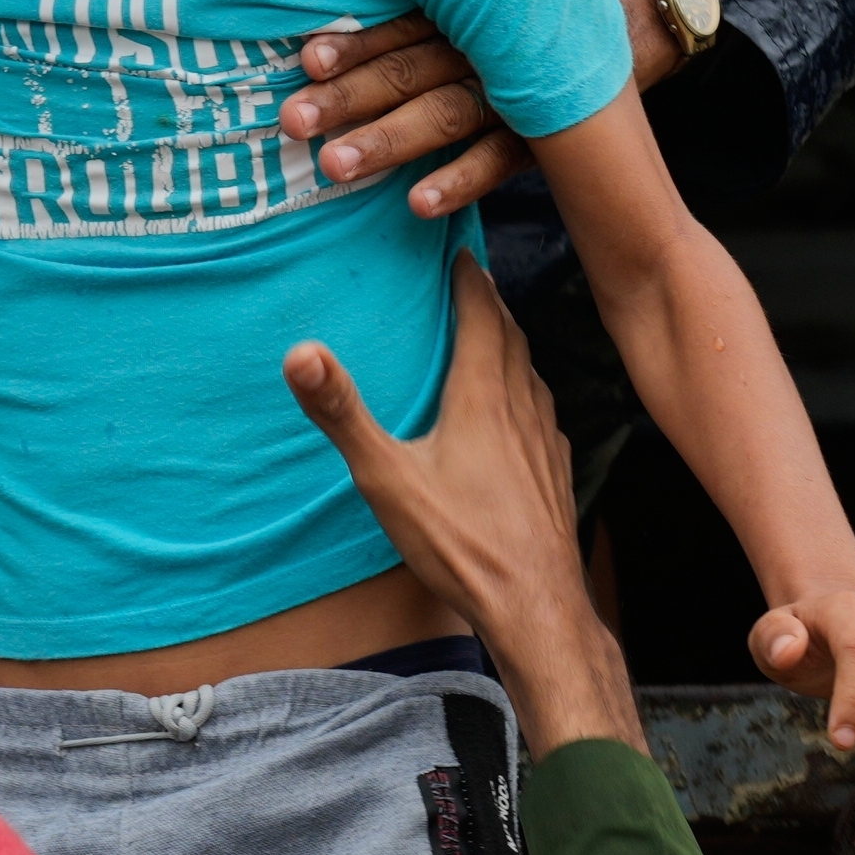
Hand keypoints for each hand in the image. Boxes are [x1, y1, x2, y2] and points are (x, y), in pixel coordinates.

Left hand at [279, 10, 524, 218]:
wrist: (617, 24)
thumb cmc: (510, 24)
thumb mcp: (471, 7)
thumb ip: (412, 24)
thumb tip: (315, 50)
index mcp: (458, 12)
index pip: (398, 28)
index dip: (353, 46)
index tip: (306, 63)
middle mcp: (482, 47)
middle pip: (409, 71)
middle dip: (349, 97)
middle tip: (295, 122)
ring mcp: (513, 91)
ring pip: (445, 113)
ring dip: (390, 140)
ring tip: (336, 167)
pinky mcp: (541, 134)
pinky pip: (498, 159)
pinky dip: (460, 181)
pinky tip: (418, 204)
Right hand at [285, 260, 639, 754]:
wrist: (536, 606)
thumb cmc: (462, 545)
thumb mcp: (387, 478)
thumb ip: (344, 414)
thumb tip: (300, 353)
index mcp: (484, 395)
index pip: (482, 313)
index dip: (468, 277)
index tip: (456, 248)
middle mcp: (522, 406)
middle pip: (510, 334)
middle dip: (488, 301)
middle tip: (468, 278)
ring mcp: (545, 440)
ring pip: (531, 371)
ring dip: (510, 342)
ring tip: (489, 333)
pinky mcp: (555, 471)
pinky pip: (541, 411)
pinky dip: (524, 388)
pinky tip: (514, 409)